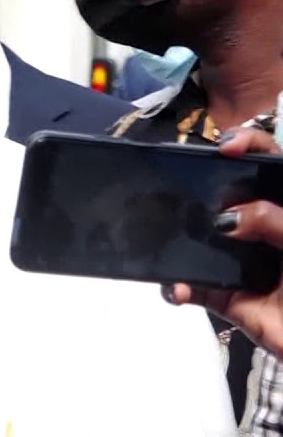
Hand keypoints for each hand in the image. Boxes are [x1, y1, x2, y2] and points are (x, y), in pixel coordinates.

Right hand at [164, 127, 282, 356]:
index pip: (270, 163)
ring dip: (179, 240)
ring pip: (201, 241)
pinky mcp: (227, 297)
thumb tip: (225, 218)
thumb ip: (275, 221)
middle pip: (227, 196)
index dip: (249, 145)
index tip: (226, 148)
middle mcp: (263, 228)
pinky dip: (177, 287)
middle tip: (184, 188)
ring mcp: (242, 262)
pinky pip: (192, 287)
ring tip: (169, 238)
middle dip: (200, 189)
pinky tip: (177, 288)